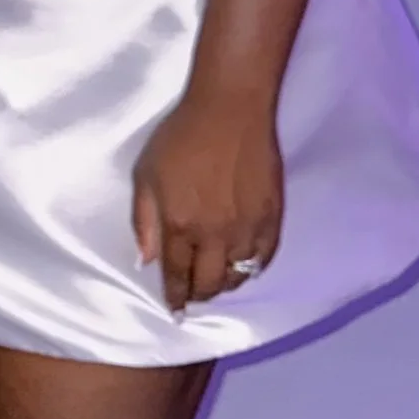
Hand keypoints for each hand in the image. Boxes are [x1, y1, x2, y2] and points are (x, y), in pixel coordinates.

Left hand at [133, 87, 284, 313]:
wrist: (230, 109)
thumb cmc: (181, 137)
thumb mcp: (145, 175)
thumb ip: (144, 221)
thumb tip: (147, 261)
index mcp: (180, 226)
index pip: (177, 275)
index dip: (175, 296)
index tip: (174, 308)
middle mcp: (215, 235)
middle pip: (210, 284)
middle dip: (199, 294)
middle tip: (193, 294)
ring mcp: (248, 228)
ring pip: (239, 276)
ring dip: (226, 284)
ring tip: (217, 280)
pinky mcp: (273, 217)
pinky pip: (265, 258)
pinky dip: (253, 268)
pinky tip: (245, 265)